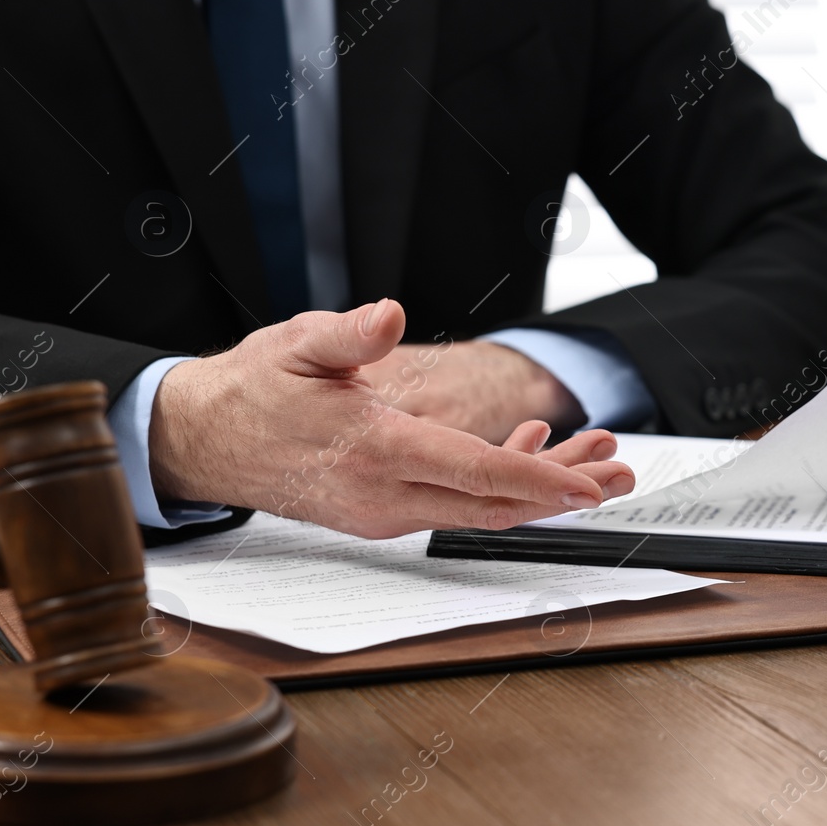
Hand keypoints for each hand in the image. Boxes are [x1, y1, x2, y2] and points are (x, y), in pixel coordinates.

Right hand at [149, 299, 634, 538]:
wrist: (204, 441)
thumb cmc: (252, 391)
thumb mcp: (295, 346)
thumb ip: (348, 333)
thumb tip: (389, 314)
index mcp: (374, 452)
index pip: (474, 474)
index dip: (539, 480)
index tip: (590, 486)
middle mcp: (385, 495)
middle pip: (495, 503)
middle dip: (565, 489)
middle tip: (622, 470)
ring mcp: (386, 511)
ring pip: (482, 507)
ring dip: (541, 484)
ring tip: (597, 454)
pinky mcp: (385, 510)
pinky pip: (458, 503)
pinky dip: (502, 479)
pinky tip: (532, 447)